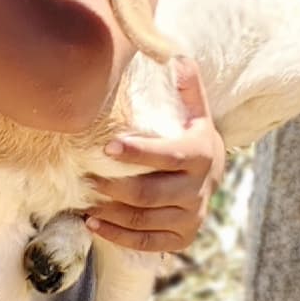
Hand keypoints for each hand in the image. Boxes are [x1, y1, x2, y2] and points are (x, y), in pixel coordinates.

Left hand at [86, 58, 226, 259]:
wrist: (216, 176)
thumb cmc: (194, 138)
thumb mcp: (196, 113)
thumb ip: (187, 88)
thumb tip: (178, 56)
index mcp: (200, 155)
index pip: (167, 156)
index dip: (137, 153)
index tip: (107, 146)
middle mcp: (198, 190)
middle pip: (148, 194)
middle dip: (113, 186)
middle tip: (85, 177)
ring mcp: (191, 217)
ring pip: (144, 220)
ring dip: (109, 212)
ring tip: (83, 199)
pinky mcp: (182, 238)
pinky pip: (146, 243)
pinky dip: (117, 235)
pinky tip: (92, 223)